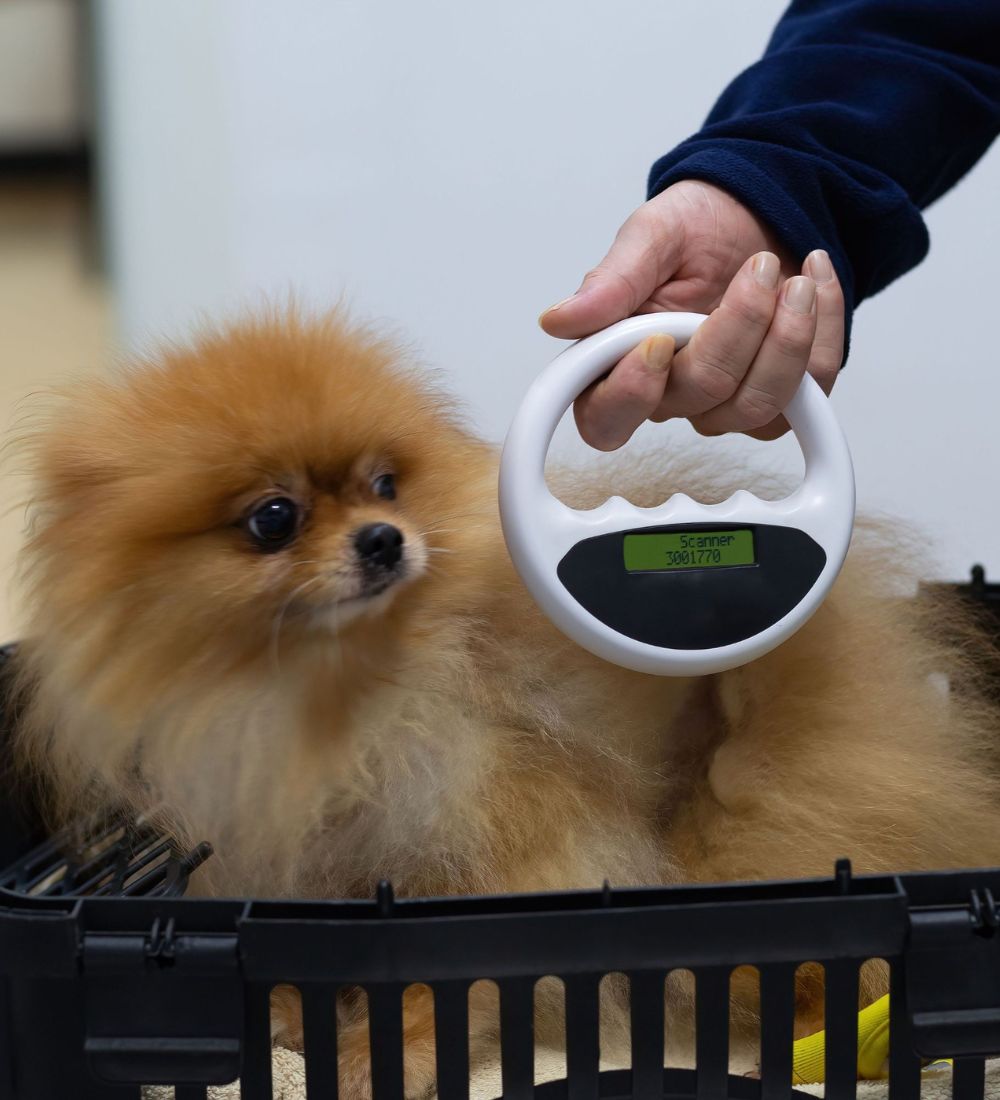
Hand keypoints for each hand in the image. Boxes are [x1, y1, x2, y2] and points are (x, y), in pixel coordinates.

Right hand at [539, 181, 844, 447]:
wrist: (763, 208)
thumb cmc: (700, 224)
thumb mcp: (652, 234)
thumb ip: (611, 281)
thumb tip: (558, 320)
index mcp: (618, 360)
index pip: (605, 419)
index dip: (630, 395)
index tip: (657, 341)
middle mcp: (669, 393)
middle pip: (699, 399)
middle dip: (738, 329)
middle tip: (759, 268)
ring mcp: (726, 403)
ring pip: (756, 407)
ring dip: (787, 338)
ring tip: (794, 278)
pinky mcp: (781, 399)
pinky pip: (810, 394)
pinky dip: (822, 332)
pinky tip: (814, 280)